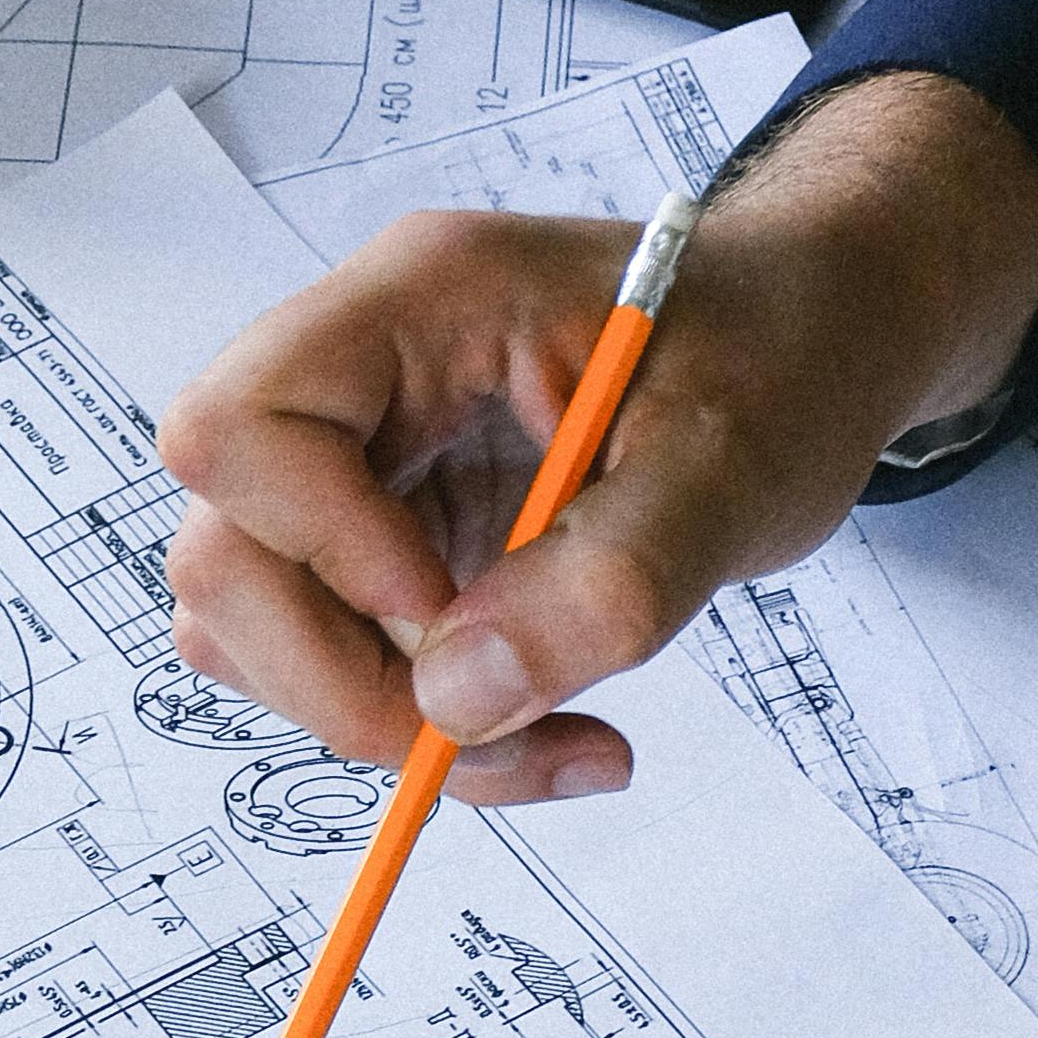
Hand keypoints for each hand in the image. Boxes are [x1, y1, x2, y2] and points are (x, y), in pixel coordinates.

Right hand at [155, 74, 1037, 806]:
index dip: (313, 546)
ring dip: (383, 723)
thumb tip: (457, 700)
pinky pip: (340, 667)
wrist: (812, 340)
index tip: (442, 613)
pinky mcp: (389, 550)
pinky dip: (426, 733)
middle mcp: (363, 380)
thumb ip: (610, 580)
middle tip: (486, 731)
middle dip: (337, 679)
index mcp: (423, 302)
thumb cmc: (783, 355)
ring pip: (260, 631)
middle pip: (224, 551)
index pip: (243, 424)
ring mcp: (364, 471)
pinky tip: (540, 727)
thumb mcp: (735, 463)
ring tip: (551, 735)